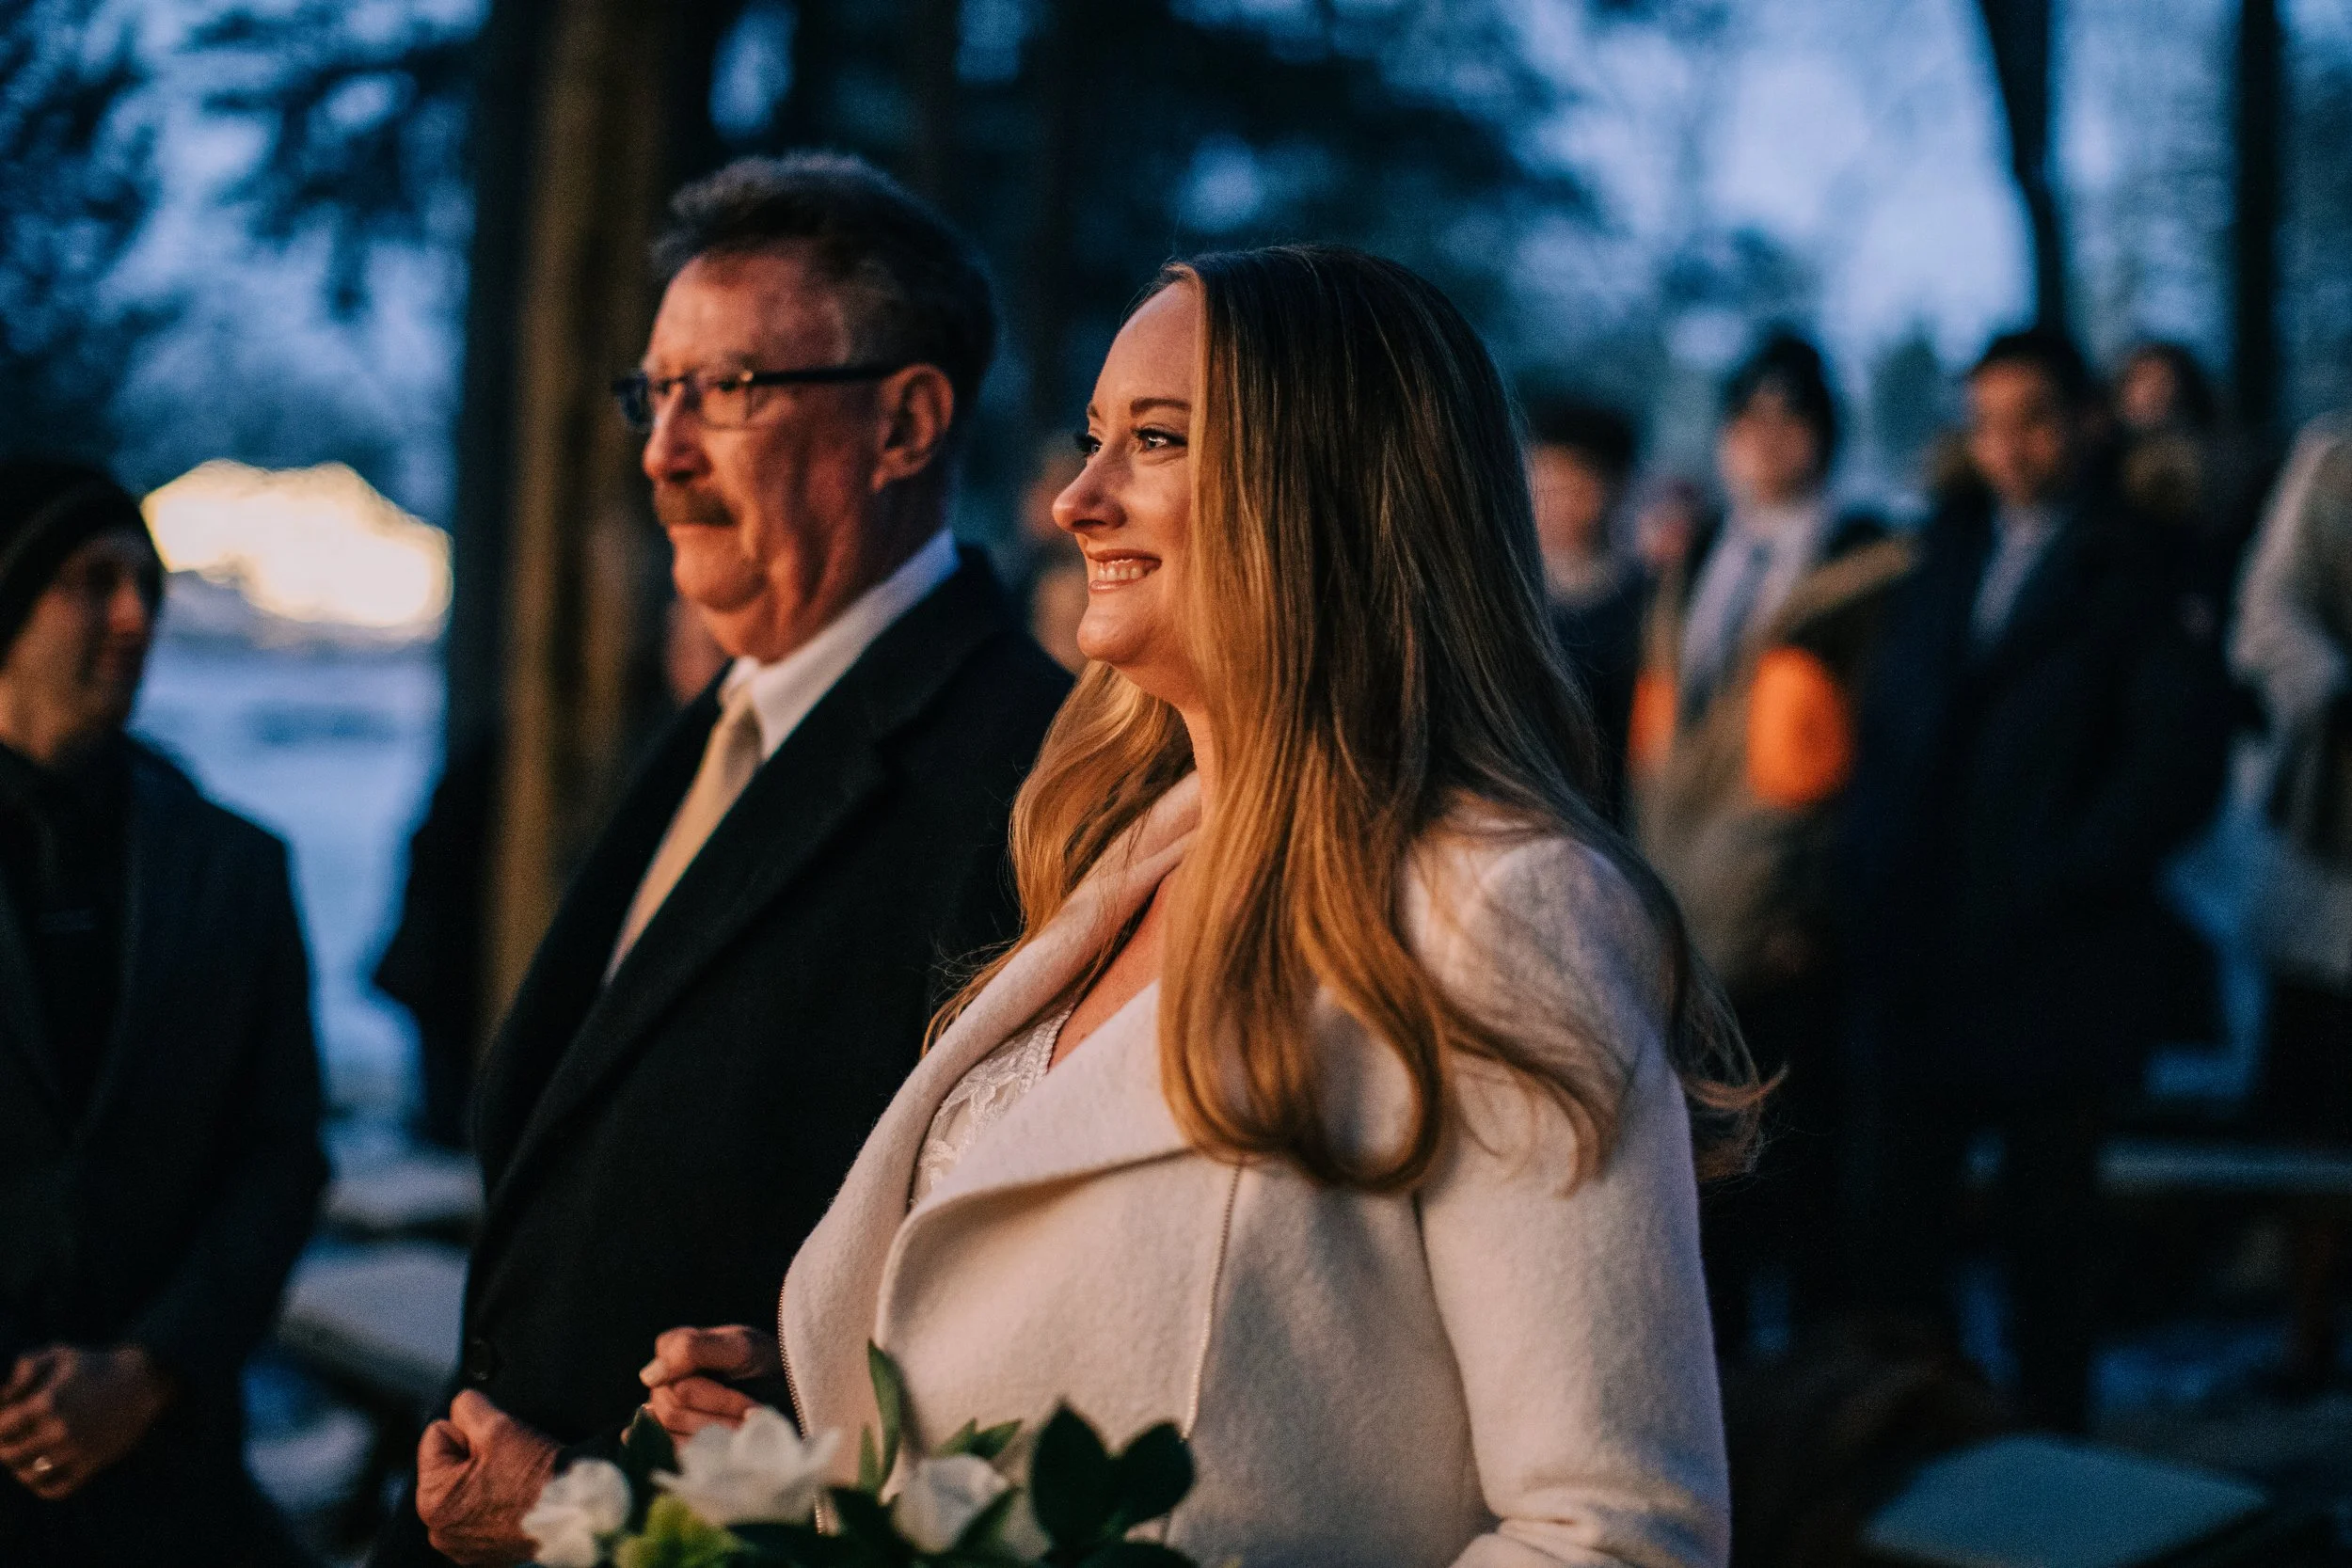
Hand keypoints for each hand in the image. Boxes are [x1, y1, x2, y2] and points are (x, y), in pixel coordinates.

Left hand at [0, 1344, 176, 1499]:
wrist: (144, 1381)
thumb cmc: (97, 1365)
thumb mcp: (61, 1353)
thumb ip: (26, 1365)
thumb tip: (4, 1393)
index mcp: (47, 1402)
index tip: (4, 1421)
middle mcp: (58, 1430)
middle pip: (8, 1454)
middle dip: (3, 1447)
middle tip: (8, 1441)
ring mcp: (76, 1450)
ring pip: (27, 1475)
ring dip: (18, 1468)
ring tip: (22, 1458)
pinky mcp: (92, 1464)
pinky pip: (54, 1489)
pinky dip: (41, 1486)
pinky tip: (41, 1473)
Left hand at [415, 1390, 558, 1565]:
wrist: (579, 1512)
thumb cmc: (537, 1475)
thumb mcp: (497, 1425)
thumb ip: (467, 1406)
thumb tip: (461, 1407)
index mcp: (432, 1501)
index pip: (438, 1436)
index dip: (470, 1429)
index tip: (497, 1444)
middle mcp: (440, 1531)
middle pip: (452, 1466)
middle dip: (476, 1457)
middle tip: (510, 1462)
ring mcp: (463, 1547)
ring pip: (468, 1490)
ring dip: (487, 1481)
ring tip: (518, 1483)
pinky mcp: (487, 1555)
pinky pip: (484, 1515)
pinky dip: (499, 1505)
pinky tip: (520, 1502)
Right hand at [640, 1324, 780, 1440]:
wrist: (785, 1389)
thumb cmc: (764, 1362)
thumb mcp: (741, 1346)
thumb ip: (694, 1349)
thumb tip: (648, 1375)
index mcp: (670, 1349)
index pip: (678, 1385)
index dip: (718, 1399)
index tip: (753, 1406)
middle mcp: (662, 1382)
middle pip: (674, 1412)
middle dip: (721, 1418)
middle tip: (756, 1421)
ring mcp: (665, 1411)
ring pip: (674, 1435)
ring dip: (718, 1436)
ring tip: (748, 1431)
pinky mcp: (675, 1437)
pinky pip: (675, 1454)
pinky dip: (706, 1454)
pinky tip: (727, 1447)